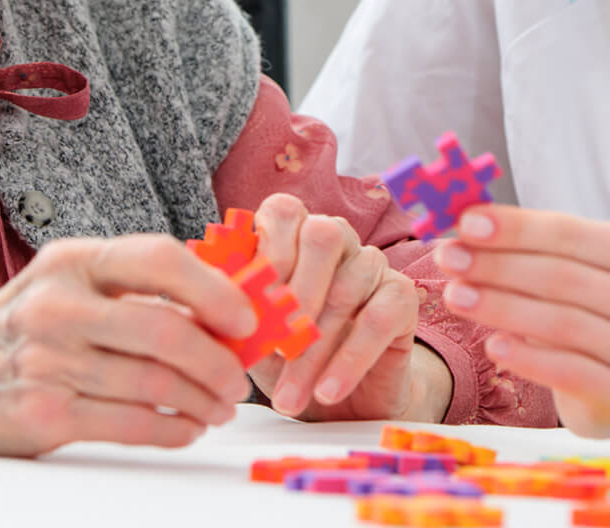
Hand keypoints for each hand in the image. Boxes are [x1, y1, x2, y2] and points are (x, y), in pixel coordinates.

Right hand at [0, 235, 256, 455]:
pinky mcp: (42, 413)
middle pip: (165, 330)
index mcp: (73, 260)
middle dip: (218, 359)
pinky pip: (131, 424)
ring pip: (154, 383)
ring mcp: (47, 360)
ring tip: (219, 406)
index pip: (159, 259)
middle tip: (239, 378)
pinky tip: (186, 427)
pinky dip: (173, 429)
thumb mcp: (70, 282)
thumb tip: (228, 304)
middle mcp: (57, 304)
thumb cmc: (27, 326)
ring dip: (202, 400)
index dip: (214, 289)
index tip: (246, 317)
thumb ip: (136, 287)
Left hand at [246, 193, 439, 420]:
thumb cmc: (288, 357)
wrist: (344, 400)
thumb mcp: (253, 336)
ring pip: (346, 289)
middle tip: (275, 348)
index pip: (283, 210)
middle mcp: (337, 238)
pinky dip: (350, 360)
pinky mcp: (401, 296)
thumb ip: (234, 312)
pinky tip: (328, 392)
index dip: (267, 249)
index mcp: (293, 235)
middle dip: (296, 293)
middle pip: (322, 234)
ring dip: (314, 350)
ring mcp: (372, 264)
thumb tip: (208, 306)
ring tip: (289, 397)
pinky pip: (379, 318)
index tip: (251, 302)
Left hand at [435, 206, 609, 436]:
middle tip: (448, 259)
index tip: (466, 223)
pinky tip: (493, 346)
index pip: (572, 233)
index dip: (517, 228)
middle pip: (563, 277)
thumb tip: (465, 224)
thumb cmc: (588, 312)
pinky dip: (527, 357)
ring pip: (563, 323)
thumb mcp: (570, 271)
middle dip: (498, 266)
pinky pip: (569, 372)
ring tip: (455, 296)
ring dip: (501, 307)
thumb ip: (530, 247)